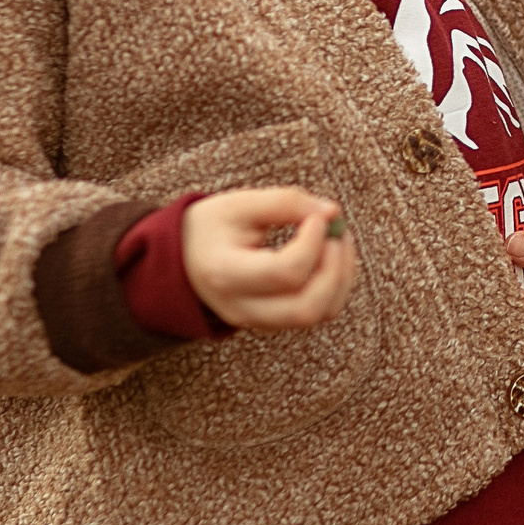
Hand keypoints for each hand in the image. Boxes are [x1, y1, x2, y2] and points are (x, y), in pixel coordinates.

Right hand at [183, 187, 357, 330]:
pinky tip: (331, 255)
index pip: (284, 272)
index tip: (317, 215)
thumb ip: (285, 202)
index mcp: (225, 274)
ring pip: (318, 314)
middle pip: (306, 308)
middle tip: (337, 233)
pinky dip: (335, 285)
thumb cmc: (212, 227)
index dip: (313, 242)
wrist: (183, 259)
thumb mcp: (239, 204)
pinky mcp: (273, 322)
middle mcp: (241, 308)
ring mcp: (258, 321)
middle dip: (335, 269)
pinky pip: (317, 312)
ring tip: (339, 240)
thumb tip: (333, 213)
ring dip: (341, 277)